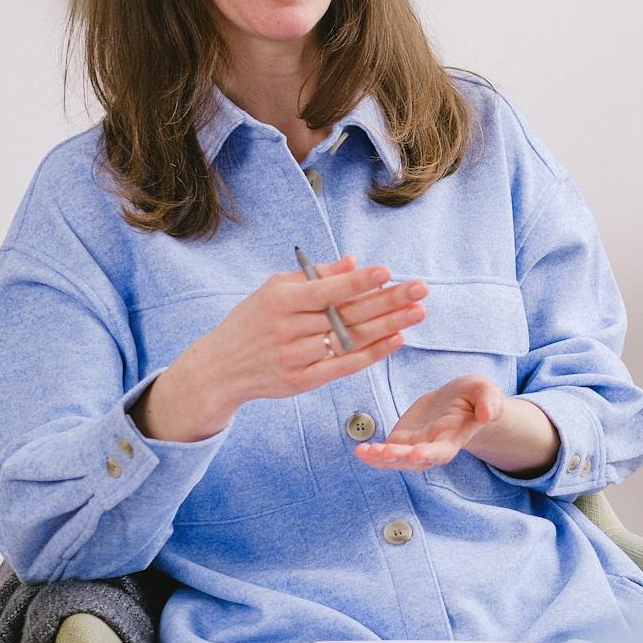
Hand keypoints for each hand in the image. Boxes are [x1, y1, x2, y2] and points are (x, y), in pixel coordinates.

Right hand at [133, 256, 425, 441]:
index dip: (358, 282)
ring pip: (350, 339)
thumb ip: (315, 275)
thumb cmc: (253, 321)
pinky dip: (373, 353)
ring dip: (389, 325)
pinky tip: (396, 339)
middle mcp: (289, 329)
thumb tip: (354, 262)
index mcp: (280, 300)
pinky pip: (345, 365)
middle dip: (388, 300)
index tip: (388, 272)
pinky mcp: (303, 381)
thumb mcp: (274, 289)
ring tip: (418, 312)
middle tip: (421, 289)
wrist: (221, 368)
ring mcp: (297, 357)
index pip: (326, 290)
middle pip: (346, 314)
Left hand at [355, 374, 504, 471]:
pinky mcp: (402, 440)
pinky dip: (372, 454)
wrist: (459, 400)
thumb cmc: (475, 396)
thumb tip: (488, 414)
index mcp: (453, 438)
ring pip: (396, 460)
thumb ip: (489, 403)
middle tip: (384, 452)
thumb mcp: (486, 392)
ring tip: (365, 451)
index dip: (430, 454)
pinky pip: (385, 452)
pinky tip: (359, 450)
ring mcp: (415, 445)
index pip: (442, 452)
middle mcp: (433, 448)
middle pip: (414, 460)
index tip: (417, 454)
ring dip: (380, 458)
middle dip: (398, 458)